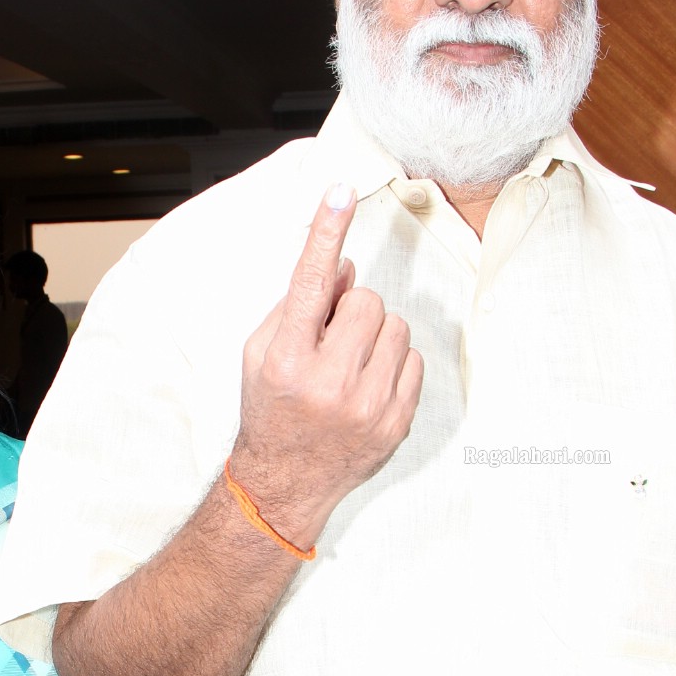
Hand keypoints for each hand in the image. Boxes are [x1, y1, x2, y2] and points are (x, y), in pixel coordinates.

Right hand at [231, 184, 422, 550]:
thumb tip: (347, 267)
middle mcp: (327, 382)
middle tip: (332, 339)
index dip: (326, 233)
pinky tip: (367, 385)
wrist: (284, 484)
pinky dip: (393, 363)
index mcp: (285, 359)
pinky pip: (414, 359)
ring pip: (397, 326)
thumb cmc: (271, 409)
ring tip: (350, 365)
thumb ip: (299, 306)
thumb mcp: (261, 354)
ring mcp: (366, 406)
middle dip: (352, 310)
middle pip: (367, 300)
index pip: (309, 283)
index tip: (340, 191)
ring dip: (376, 335)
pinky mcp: (395, 422)